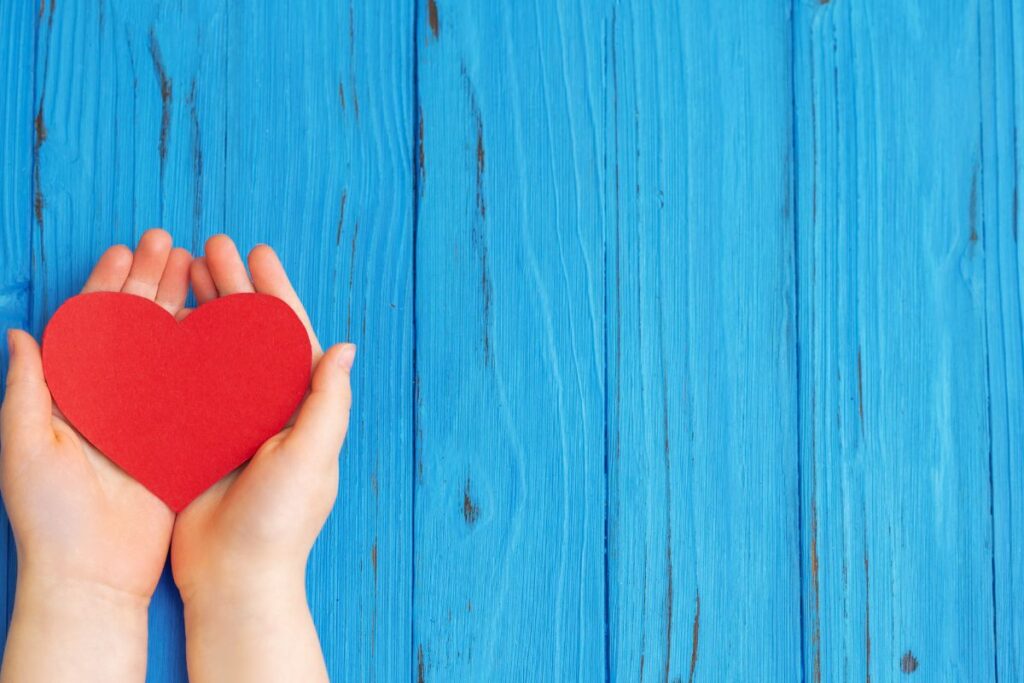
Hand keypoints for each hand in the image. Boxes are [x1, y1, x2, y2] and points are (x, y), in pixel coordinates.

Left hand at [0, 229, 191, 680]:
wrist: (91, 575)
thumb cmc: (48, 516)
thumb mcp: (25, 446)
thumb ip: (25, 389)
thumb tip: (21, 332)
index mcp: (72, 394)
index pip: (91, 325)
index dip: (107, 284)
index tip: (126, 250)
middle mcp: (113, 399)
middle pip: (135, 326)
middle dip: (150, 281)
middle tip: (170, 243)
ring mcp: (149, 418)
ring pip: (168, 349)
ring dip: (181, 307)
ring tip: (199, 269)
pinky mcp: (179, 441)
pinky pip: (194, 391)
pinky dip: (206, 357)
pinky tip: (221, 329)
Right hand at [170, 235, 353, 681]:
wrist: (235, 579)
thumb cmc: (280, 522)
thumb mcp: (311, 458)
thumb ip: (327, 402)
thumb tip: (345, 346)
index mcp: (302, 406)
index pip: (290, 335)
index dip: (275, 291)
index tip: (257, 252)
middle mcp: (269, 407)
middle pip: (250, 333)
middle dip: (233, 288)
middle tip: (209, 246)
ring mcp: (232, 420)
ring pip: (217, 350)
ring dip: (204, 310)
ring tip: (183, 270)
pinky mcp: (199, 438)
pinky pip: (187, 383)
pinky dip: (176, 351)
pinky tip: (158, 324)